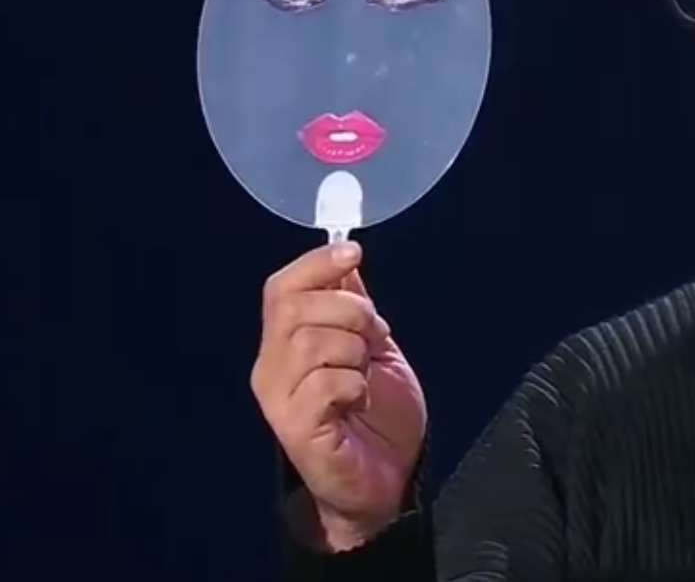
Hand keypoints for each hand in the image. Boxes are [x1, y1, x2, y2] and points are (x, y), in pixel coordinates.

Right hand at [252, 242, 427, 550]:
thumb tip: (346, 258)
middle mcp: (271, 369)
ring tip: (365, 376)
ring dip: (356, 352)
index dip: (316, 264)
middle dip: (350, 310)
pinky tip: (358, 403)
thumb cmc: (376, 415)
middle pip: (296, 309)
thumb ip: (354, 306)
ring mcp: (279, 401)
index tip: (354, 252)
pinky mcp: (295, 430)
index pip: (281, 289)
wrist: (385, 481)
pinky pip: (325, 384)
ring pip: (312, 342)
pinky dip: (354, 385)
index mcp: (285, 344)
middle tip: (374, 337)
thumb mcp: (372, 348)